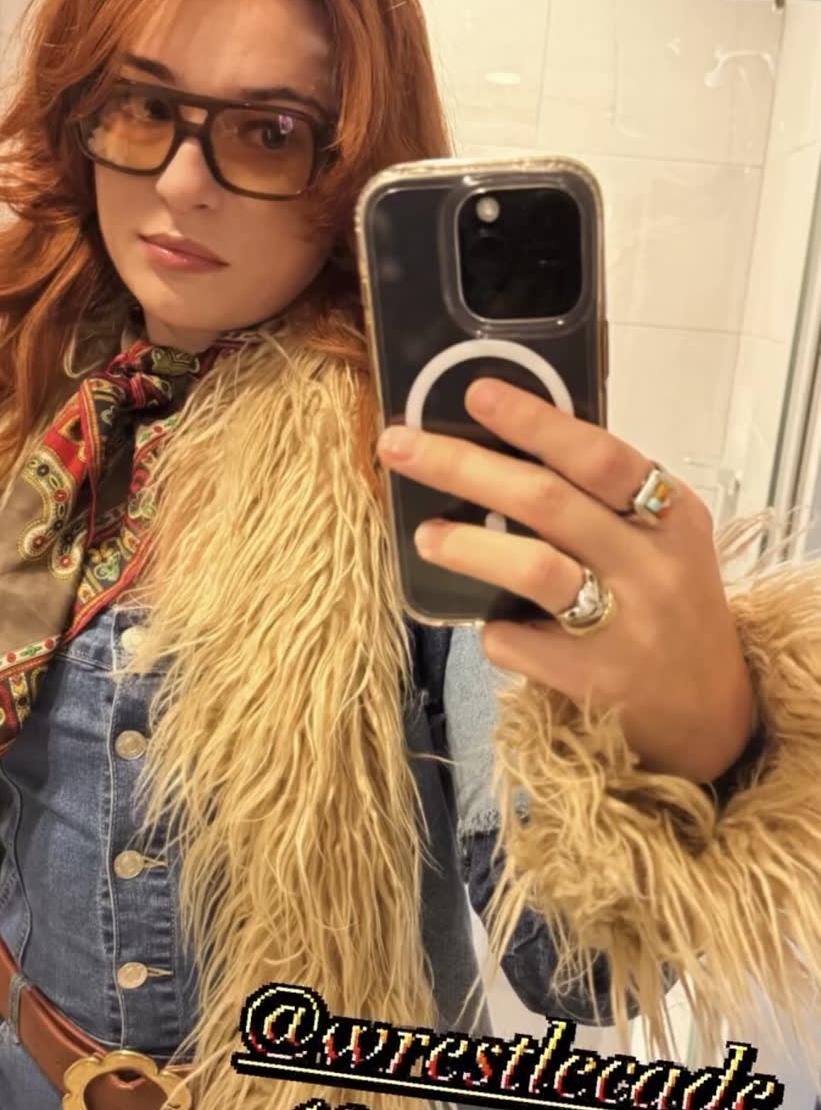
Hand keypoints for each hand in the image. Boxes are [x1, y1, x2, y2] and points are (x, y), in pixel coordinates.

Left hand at [376, 379, 757, 785]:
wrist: (709, 715)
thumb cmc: (669, 608)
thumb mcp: (663, 543)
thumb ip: (606, 502)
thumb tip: (506, 445)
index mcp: (670, 517)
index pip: (598, 455)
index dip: (535, 421)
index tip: (477, 394)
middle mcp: (651, 564)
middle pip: (547, 501)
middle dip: (465, 466)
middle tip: (401, 447)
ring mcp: (625, 625)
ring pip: (534, 568)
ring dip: (468, 545)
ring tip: (426, 535)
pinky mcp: (594, 680)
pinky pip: (521, 641)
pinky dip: (495, 629)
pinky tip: (490, 624)